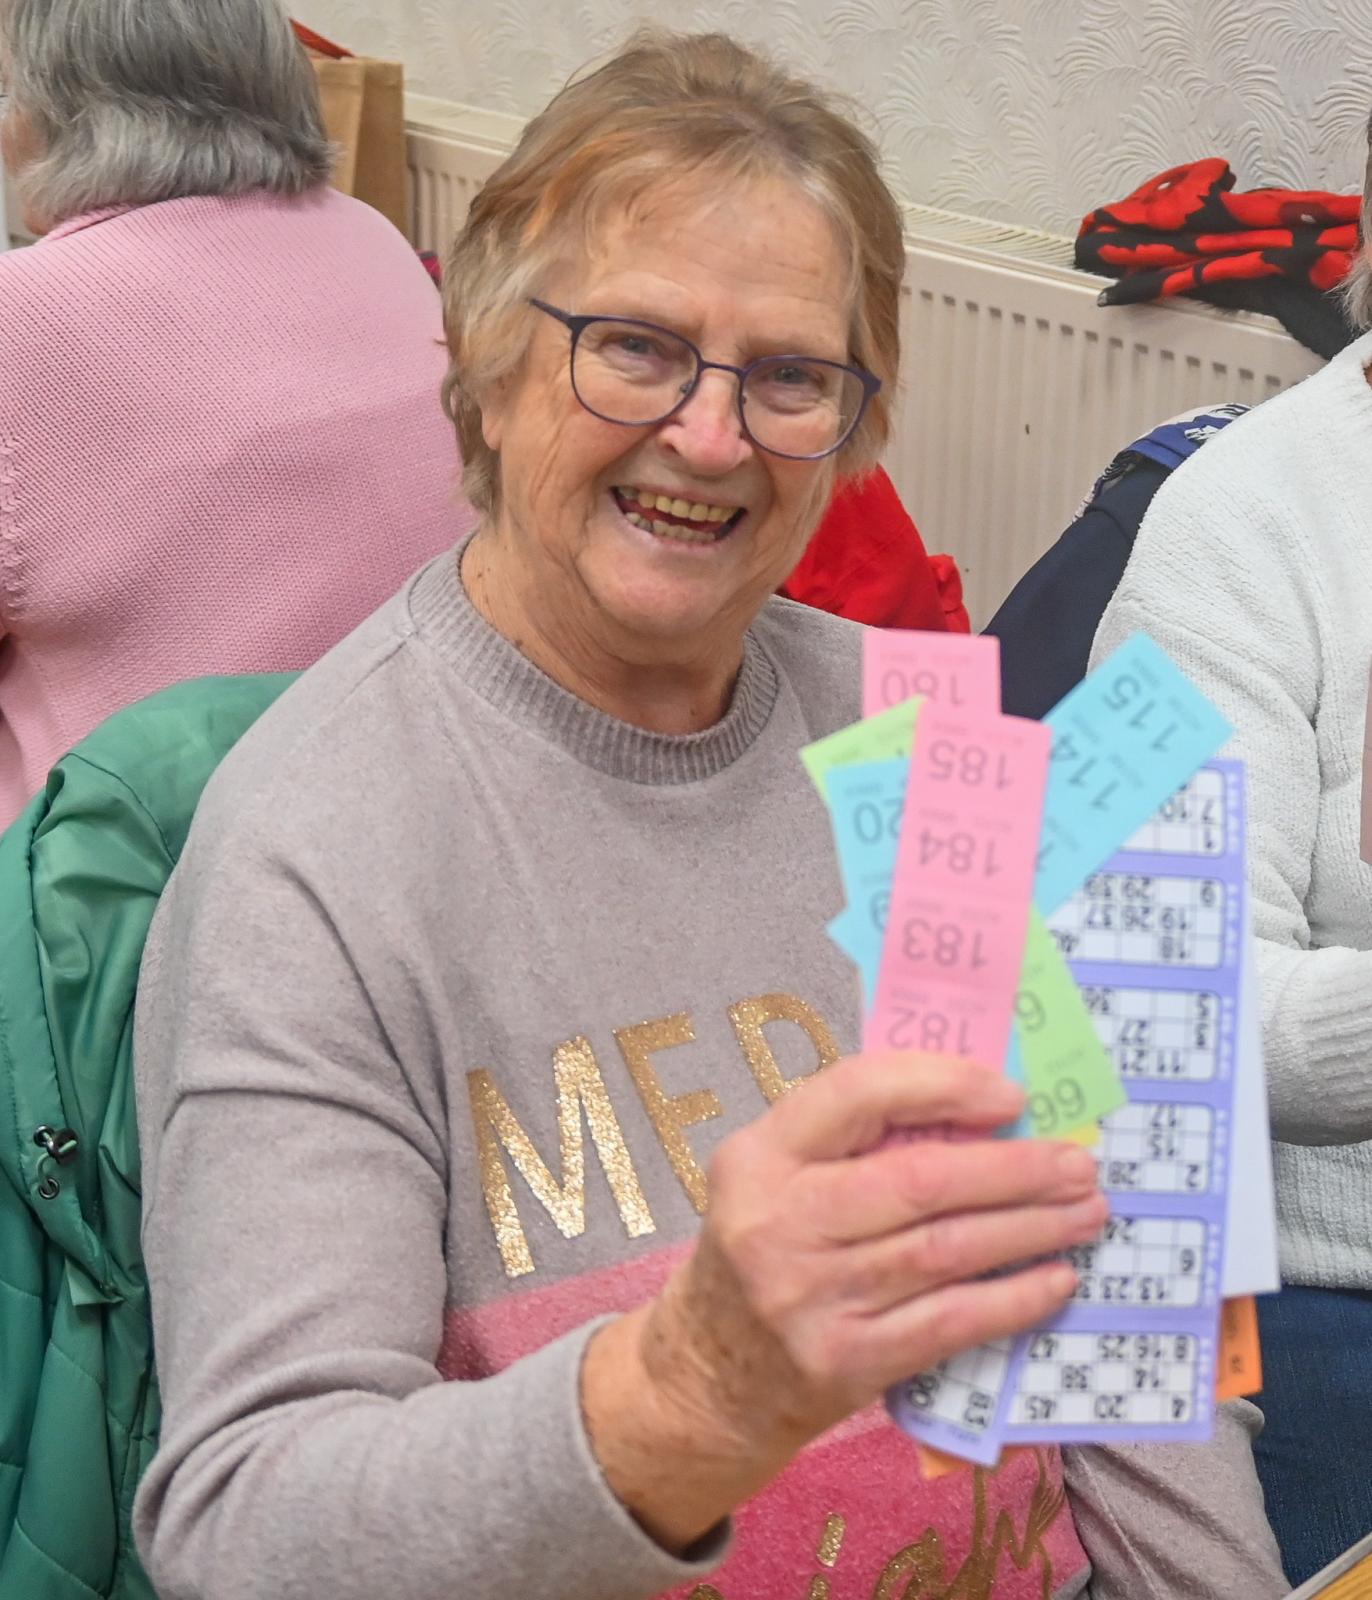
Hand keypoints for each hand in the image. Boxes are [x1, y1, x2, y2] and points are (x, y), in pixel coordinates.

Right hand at [583, 1050, 1104, 1551]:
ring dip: (1030, 1228)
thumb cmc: (765, 1246)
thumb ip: (852, 1138)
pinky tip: (1056, 1278)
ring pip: (945, 1251)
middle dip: (1014, 1170)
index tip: (1011, 1095)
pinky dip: (1014, 1298)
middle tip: (1078, 1162)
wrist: (710, 1372)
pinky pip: (951, 1322)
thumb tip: (979, 1109)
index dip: (942, 1086)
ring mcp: (813, 1297)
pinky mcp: (848, 1361)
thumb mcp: (776, 1174)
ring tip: (1084, 1211)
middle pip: (919, 1182)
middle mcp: (780, 1223)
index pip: (857, 1094)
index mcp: (760, 1156)